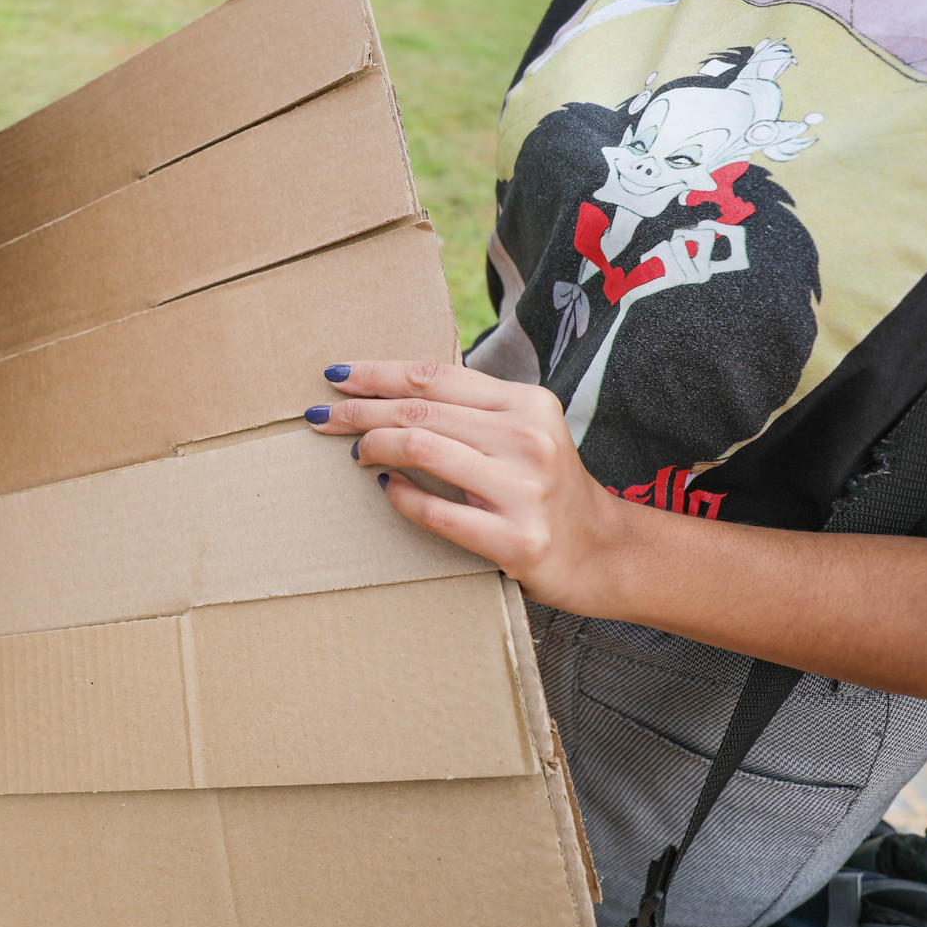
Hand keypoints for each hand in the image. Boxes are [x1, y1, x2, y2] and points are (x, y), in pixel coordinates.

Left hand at [306, 359, 634, 609]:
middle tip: (321, 417)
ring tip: (355, 454)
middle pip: (419, 412)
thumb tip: (391, 393)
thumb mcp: (524, 433)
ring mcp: (524, 490)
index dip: (378, 373)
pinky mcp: (516, 540)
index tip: (337, 377)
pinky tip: (385, 489)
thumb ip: (473, 411)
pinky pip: (436, 511)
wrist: (605, 553)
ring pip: (421, 449)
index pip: (434, 377)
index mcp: (526, 403)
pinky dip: (400, 497)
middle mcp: (528, 438)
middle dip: (359, 411)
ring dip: (373, 447)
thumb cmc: (547, 488)